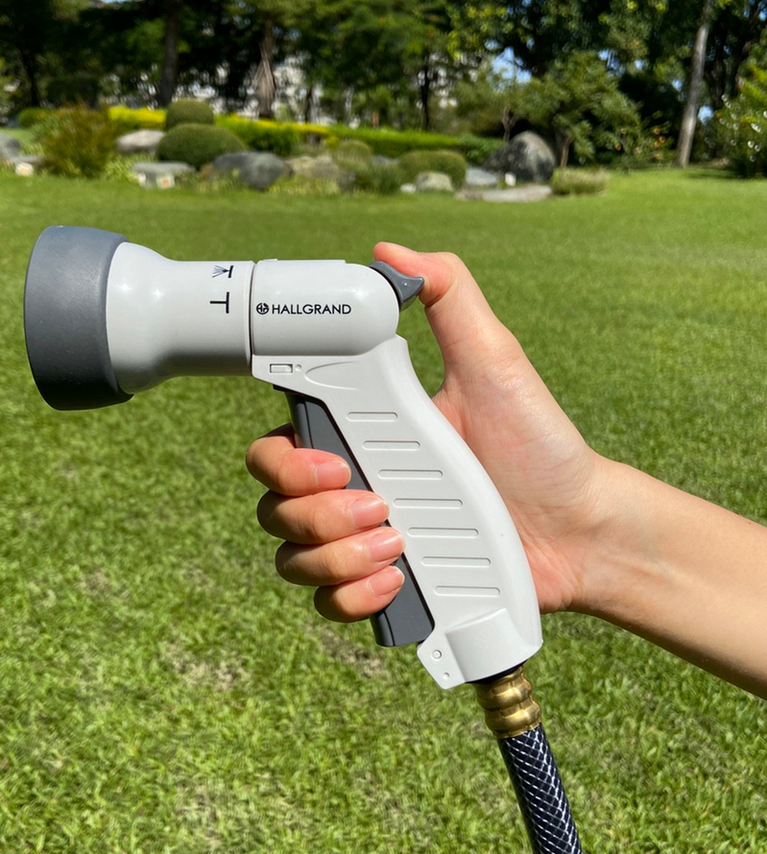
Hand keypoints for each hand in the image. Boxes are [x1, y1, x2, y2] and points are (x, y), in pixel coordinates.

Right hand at [246, 242, 614, 623]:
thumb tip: (390, 251)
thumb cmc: (538, 444)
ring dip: (333, 556)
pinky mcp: (383, 588)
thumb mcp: (493, 361)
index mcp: (362, 434)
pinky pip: (325, 603)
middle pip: (273, 506)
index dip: (284, 460)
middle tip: (378, 503)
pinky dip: (349, 598)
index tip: (335, 463)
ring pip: (291, 558)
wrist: (580, 528)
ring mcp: (363, 541)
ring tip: (399, 544)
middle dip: (310, 513)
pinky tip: (396, 582)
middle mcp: (351, 488)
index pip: (279, 446)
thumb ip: (448, 296)